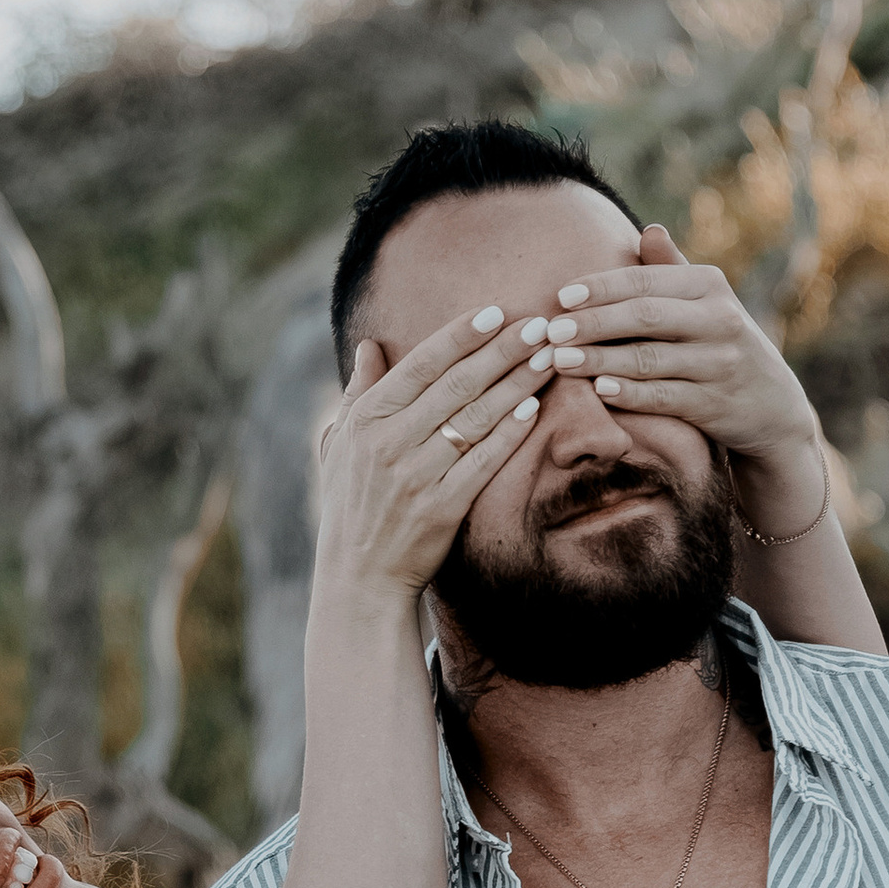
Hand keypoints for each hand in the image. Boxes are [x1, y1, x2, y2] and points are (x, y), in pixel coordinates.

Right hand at [314, 301, 546, 596]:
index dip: (461, 335)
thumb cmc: (350, 504)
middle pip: (457, 384)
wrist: (359, 576)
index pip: (421, 364)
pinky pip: (483, 460)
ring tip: (548, 356)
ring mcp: (416, 475)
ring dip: (517, 382)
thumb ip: (358, 392)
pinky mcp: (442, 507)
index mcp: (366, 419)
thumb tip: (368, 346)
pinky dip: (509, 431)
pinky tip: (534, 407)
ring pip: (476, 417)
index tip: (496, 311)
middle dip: (502, 349)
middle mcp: (389, 442)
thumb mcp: (340, 444)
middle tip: (539, 324)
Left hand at [526, 222, 826, 531]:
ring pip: (650, 359)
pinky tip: (599, 389)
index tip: (561, 296)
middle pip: (644, 317)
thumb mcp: (706, 302)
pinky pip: (665, 398)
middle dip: (593, 322)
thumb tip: (648, 230)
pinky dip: (631, 393)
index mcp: (710, 285)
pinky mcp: (716, 404)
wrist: (772, 406)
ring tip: (559, 360)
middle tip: (550, 330)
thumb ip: (673, 269)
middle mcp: (719, 320)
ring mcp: (719, 363)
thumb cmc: (721, 343)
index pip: (646, 281)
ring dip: (600, 359)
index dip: (601, 287)